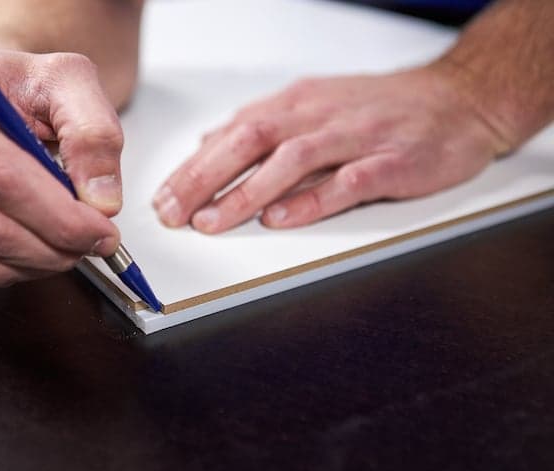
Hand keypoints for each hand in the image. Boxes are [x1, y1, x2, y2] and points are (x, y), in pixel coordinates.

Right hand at [0, 50, 123, 285]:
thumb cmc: (25, 88)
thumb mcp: (71, 84)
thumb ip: (94, 134)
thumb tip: (100, 200)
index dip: (58, 214)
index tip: (100, 228)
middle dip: (52, 244)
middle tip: (94, 243)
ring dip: (37, 262)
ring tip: (72, 245)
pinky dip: (14, 267)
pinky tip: (39, 246)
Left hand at [153, 65, 504, 232]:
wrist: (459, 99)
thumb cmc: (380, 109)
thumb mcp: (312, 106)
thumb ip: (262, 126)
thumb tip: (209, 145)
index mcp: (296, 104)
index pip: (231, 133)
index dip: (192, 167)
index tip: (163, 198)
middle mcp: (319, 116)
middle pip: (249, 141)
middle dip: (203, 180)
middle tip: (172, 213)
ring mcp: (356, 137)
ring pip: (291, 161)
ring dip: (245, 193)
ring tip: (211, 221)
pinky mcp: (392, 161)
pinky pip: (347, 182)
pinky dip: (311, 201)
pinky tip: (281, 219)